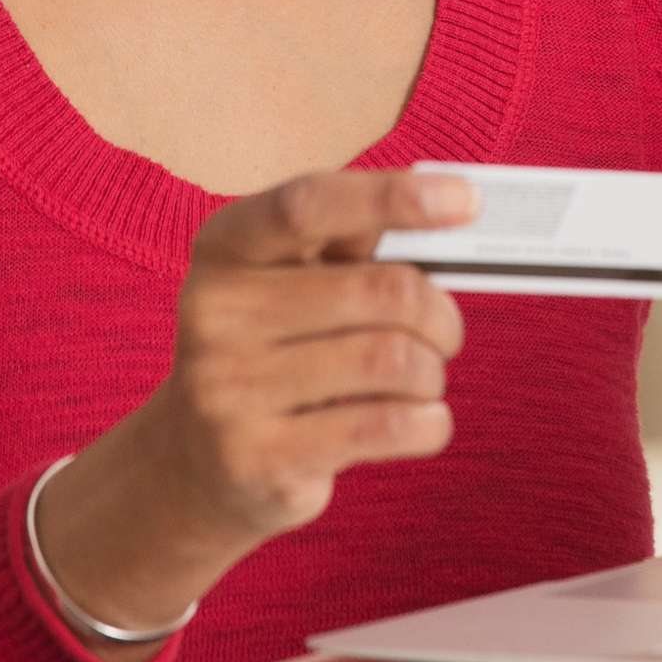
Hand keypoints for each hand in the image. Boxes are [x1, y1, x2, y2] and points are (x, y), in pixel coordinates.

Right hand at [152, 167, 480, 537]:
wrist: (194, 464)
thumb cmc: (275, 351)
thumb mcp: (291, 283)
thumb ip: (355, 243)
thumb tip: (452, 208)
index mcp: (224, 246)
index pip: (310, 205)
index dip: (391, 197)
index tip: (467, 199)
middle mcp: (212, 312)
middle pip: (381, 290)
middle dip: (439, 313)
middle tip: (446, 333)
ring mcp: (226, 390)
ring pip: (392, 360)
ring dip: (432, 372)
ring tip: (421, 381)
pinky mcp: (257, 460)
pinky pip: (386, 426)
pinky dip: (429, 422)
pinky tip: (424, 421)